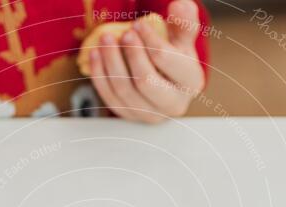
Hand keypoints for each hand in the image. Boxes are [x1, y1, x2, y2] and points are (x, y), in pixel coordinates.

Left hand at [89, 0, 204, 122]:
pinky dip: (99, 75)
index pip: (167, 61)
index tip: (138, 24)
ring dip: (111, 62)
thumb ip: (184, 23)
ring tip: (105, 39)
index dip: (150, 40)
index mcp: (190, 82)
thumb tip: (180, 6)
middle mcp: (173, 104)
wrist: (166, 83)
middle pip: (146, 81)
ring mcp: (150, 114)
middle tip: (124, 33)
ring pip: (124, 90)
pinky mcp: (130, 116)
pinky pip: (109, 97)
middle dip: (131, 54)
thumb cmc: (176, 58)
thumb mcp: (183, 40)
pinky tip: (95, 55)